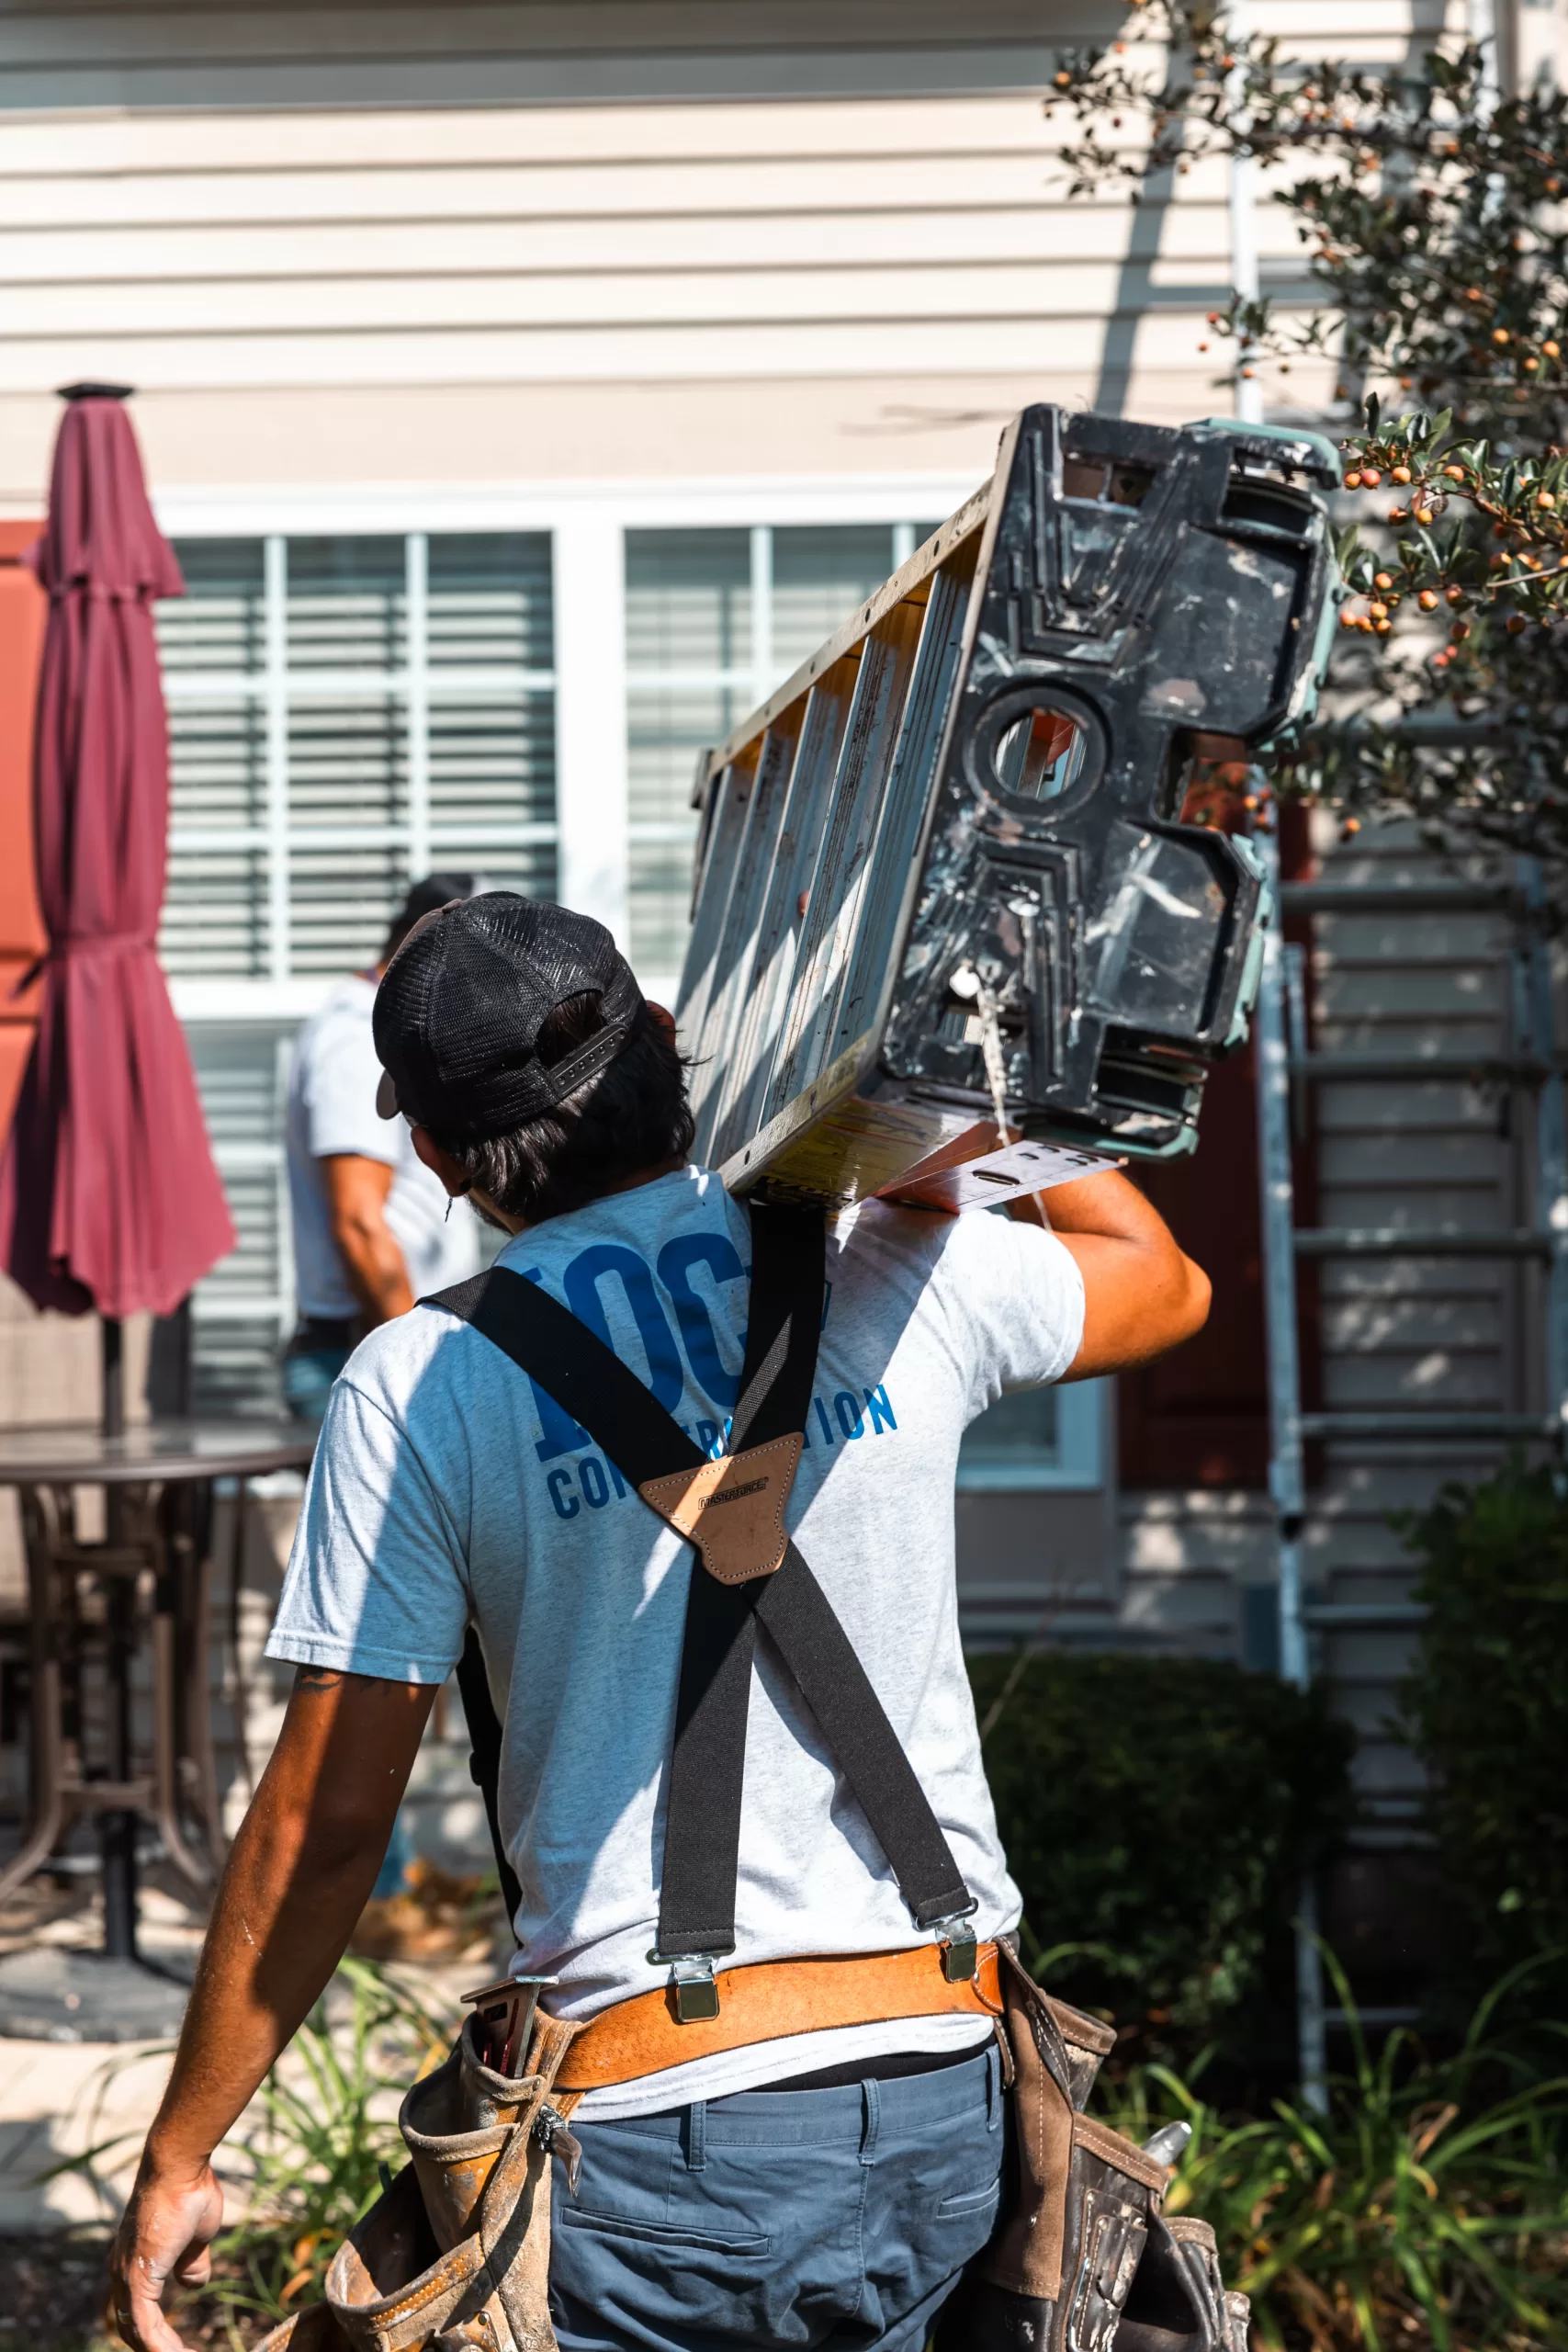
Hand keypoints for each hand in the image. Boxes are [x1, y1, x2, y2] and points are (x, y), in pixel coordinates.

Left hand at [109, 2155, 223, 2351]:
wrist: (180, 2167)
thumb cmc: (190, 2191)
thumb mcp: (197, 2236)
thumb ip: (192, 2261)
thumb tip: (193, 2283)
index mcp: (133, 2261)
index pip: (137, 2310)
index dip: (156, 2333)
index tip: (180, 2349)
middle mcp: (122, 2272)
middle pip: (132, 2328)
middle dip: (157, 2348)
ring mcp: (126, 2277)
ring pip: (137, 2332)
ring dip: (162, 2351)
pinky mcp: (137, 2280)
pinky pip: (145, 2327)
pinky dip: (161, 2347)